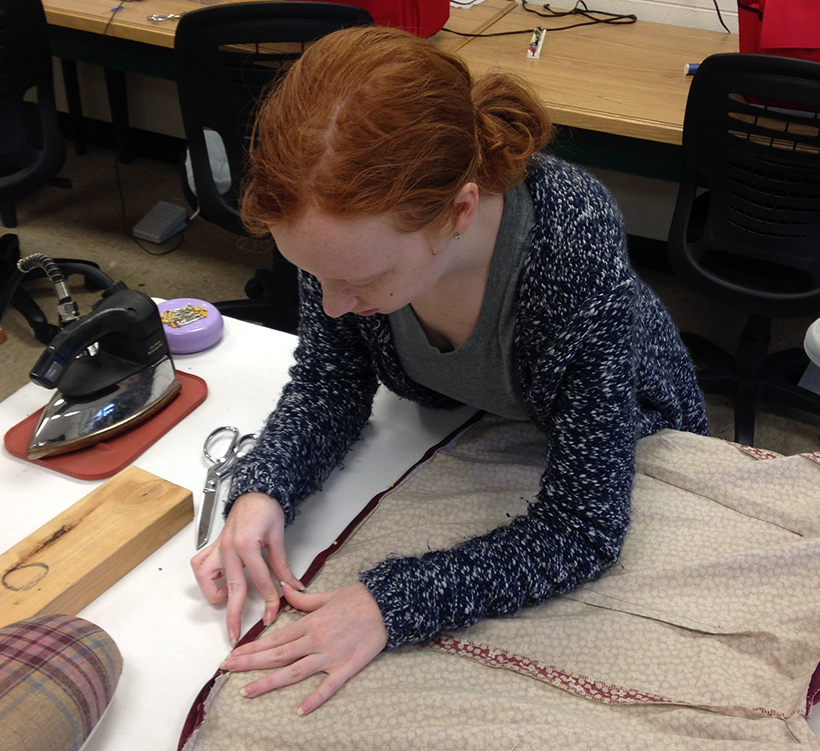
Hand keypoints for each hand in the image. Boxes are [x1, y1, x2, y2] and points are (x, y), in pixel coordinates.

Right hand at [191, 493, 302, 644]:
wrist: (255, 492)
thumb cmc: (266, 510)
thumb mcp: (278, 537)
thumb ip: (282, 565)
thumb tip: (292, 587)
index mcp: (247, 545)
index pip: (260, 580)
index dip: (268, 600)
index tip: (272, 614)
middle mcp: (228, 548)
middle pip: (232, 588)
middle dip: (234, 615)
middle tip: (236, 635)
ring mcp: (217, 548)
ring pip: (205, 578)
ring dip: (214, 593)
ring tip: (227, 600)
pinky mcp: (212, 547)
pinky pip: (200, 566)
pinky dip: (206, 577)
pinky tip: (218, 582)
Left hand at [221, 581, 387, 714]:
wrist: (386, 605)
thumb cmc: (358, 598)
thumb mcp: (327, 595)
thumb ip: (302, 598)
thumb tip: (284, 590)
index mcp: (309, 623)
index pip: (275, 639)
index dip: (252, 648)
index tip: (234, 655)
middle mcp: (315, 640)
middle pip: (278, 655)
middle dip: (251, 663)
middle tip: (228, 671)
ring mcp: (330, 655)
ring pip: (295, 671)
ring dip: (270, 682)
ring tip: (249, 692)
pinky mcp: (347, 666)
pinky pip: (329, 685)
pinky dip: (315, 698)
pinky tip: (300, 710)